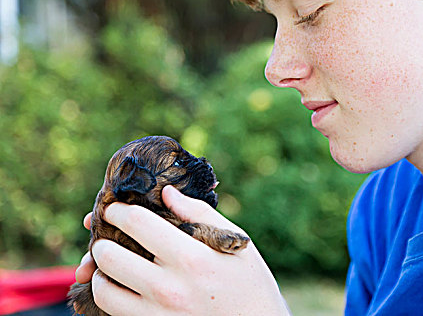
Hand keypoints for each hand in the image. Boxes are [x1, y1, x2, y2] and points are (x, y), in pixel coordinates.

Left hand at [75, 186, 289, 314]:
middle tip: (108, 235)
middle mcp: (170, 288)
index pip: (138, 223)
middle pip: (110, 256)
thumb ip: (199, 214)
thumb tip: (166, 193)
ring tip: (110, 262)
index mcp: (192, 258)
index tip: (115, 208)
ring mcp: (159, 314)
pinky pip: (114, 312)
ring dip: (100, 271)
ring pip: (104, 289)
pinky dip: (109, 295)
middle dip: (102, 240)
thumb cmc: (249, 282)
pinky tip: (120, 284)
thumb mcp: (234, 242)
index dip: (118, 210)